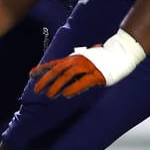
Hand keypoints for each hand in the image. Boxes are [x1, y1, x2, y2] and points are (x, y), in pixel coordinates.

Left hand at [29, 30, 145, 98]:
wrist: (118, 54)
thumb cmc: (100, 59)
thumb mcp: (83, 61)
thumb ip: (73, 68)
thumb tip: (60, 81)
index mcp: (73, 58)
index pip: (54, 63)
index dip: (42, 69)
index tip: (30, 74)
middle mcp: (77, 61)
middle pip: (58, 70)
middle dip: (46, 80)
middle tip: (37, 89)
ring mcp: (87, 67)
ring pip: (67, 77)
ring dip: (57, 86)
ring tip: (49, 95)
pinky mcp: (96, 75)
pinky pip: (82, 83)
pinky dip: (73, 89)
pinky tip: (66, 95)